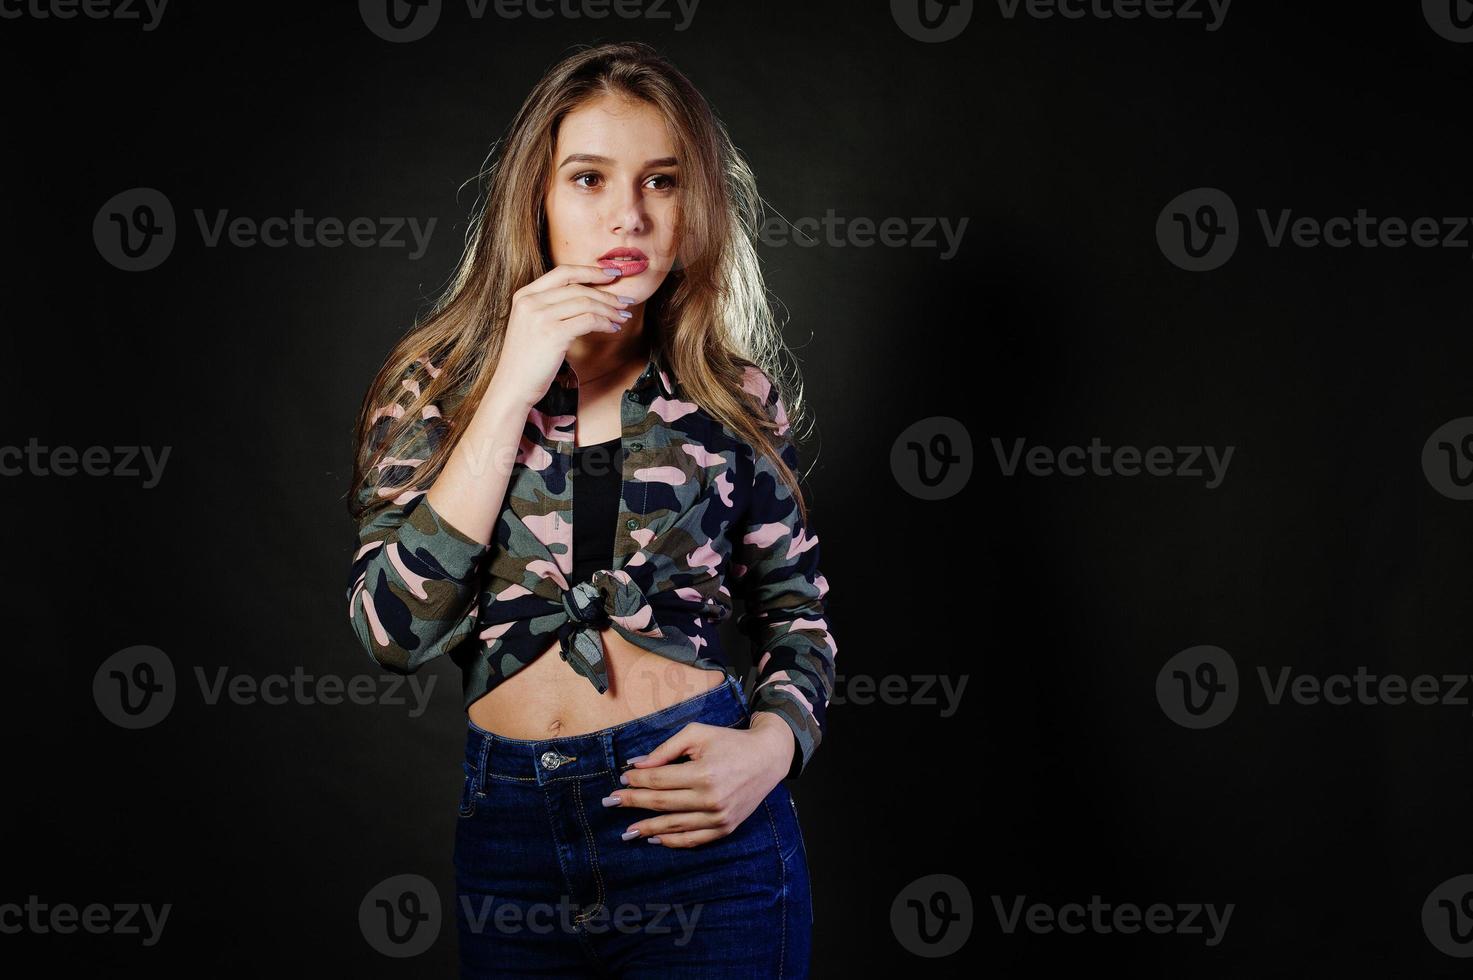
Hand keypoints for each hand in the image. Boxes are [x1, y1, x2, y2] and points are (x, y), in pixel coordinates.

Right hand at [488, 263, 634, 410]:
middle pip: (578, 288)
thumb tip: (588, 297)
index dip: (590, 271)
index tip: (611, 274)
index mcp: (524, 295)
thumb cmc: (527, 360)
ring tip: (623, 317)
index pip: (563, 272)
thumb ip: (551, 307)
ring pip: (586, 303)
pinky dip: (606, 323)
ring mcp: (540, 317)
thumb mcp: (532, 325)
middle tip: (625, 302)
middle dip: (607, 294)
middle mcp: (530, 301)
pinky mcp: (553, 333)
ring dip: (610, 310)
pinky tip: (613, 329)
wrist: (512, 386)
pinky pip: (589, 320)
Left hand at [603, 716, 794, 847]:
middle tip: (611, 803)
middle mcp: (711, 799)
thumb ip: (666, 749)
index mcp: (703, 773)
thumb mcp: (697, 734)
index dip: (637, 781)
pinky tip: (655, 839)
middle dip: (633, 803)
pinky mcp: (726, 828)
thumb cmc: (729, 741)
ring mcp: (719, 817)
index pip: (659, 780)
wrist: (767, 758)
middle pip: (661, 803)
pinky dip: (673, 841)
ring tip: (627, 831)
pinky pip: (694, 839)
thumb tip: (637, 765)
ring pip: (674, 826)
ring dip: (647, 829)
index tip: (621, 781)